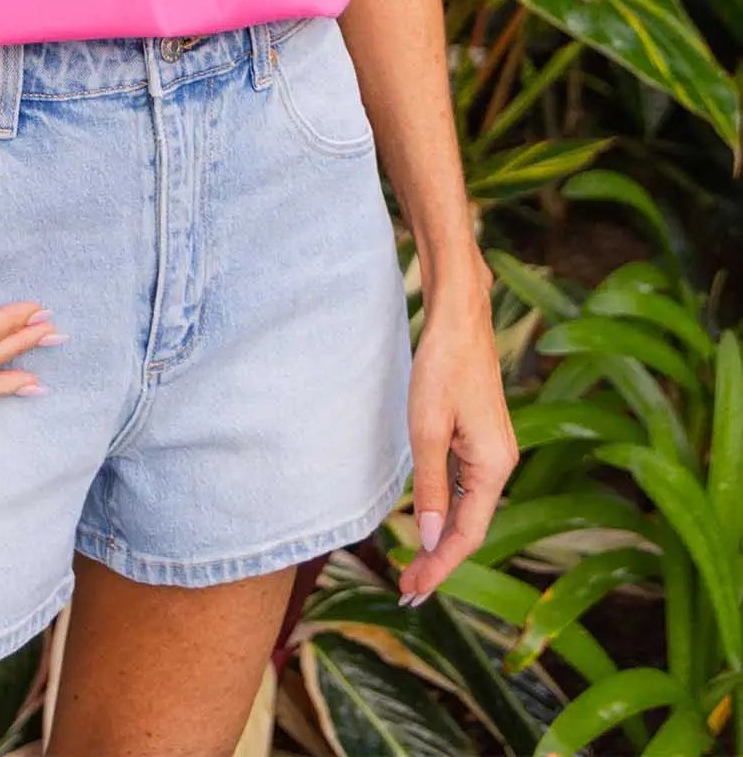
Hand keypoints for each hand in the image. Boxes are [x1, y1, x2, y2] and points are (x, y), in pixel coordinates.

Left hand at [396, 272, 518, 605]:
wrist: (460, 316)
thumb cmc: (442, 366)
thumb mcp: (427, 429)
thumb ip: (431, 487)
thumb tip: (433, 541)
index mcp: (494, 466)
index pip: (467, 535)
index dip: (440, 567)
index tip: (411, 592)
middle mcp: (502, 464)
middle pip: (470, 528)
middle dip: (439, 562)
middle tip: (405, 591)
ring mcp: (494, 452)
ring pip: (469, 510)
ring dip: (442, 540)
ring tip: (413, 569)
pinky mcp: (483, 439)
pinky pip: (466, 488)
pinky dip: (447, 511)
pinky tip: (430, 526)